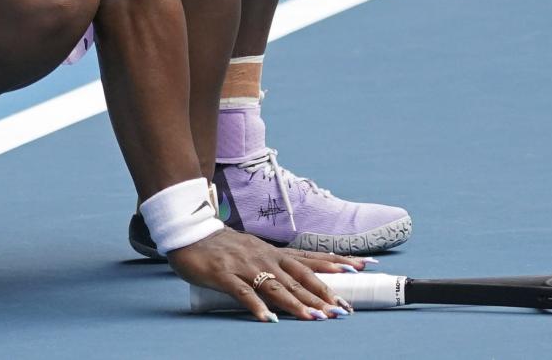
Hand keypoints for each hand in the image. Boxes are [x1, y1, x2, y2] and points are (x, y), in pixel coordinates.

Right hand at [166, 228, 364, 321]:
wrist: (189, 232)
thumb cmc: (223, 246)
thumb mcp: (254, 250)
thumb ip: (274, 263)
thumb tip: (299, 278)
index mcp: (273, 252)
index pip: (311, 258)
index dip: (336, 262)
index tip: (362, 266)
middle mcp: (264, 257)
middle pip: (300, 276)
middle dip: (323, 293)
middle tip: (343, 308)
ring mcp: (245, 265)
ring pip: (276, 286)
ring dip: (297, 304)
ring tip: (315, 318)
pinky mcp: (224, 275)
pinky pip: (242, 292)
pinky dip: (255, 306)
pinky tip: (267, 320)